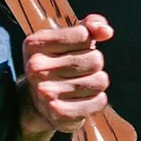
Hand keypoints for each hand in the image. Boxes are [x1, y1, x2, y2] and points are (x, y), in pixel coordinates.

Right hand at [21, 14, 112, 134]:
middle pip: (95, 59)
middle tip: (79, 70)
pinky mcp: (60, 114)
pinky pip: (99, 101)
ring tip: (79, 85)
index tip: (74, 48)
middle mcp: (35, 69)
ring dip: (96, 82)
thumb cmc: (58, 62)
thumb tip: (106, 31)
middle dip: (94, 63)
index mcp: (34, 44)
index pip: (83, 34)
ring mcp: (46, 93)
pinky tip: (81, 99)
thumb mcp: (67, 38)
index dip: (86, 41)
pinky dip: (97, 100)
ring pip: (100, 81)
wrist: (37, 102)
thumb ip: (89, 26)